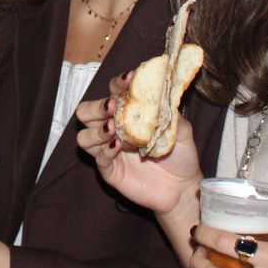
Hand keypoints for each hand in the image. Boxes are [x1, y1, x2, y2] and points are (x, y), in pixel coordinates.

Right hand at [75, 71, 201, 215]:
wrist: (183, 187)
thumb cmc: (181, 155)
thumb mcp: (182, 130)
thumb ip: (171, 113)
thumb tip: (163, 93)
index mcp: (128, 114)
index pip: (113, 92)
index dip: (117, 84)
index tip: (129, 79)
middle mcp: (114, 129)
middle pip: (86, 112)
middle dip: (95, 107)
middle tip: (111, 107)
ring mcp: (109, 151)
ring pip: (84, 137)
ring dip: (95, 130)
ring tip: (112, 129)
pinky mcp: (111, 171)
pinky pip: (98, 159)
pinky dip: (105, 152)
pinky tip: (117, 147)